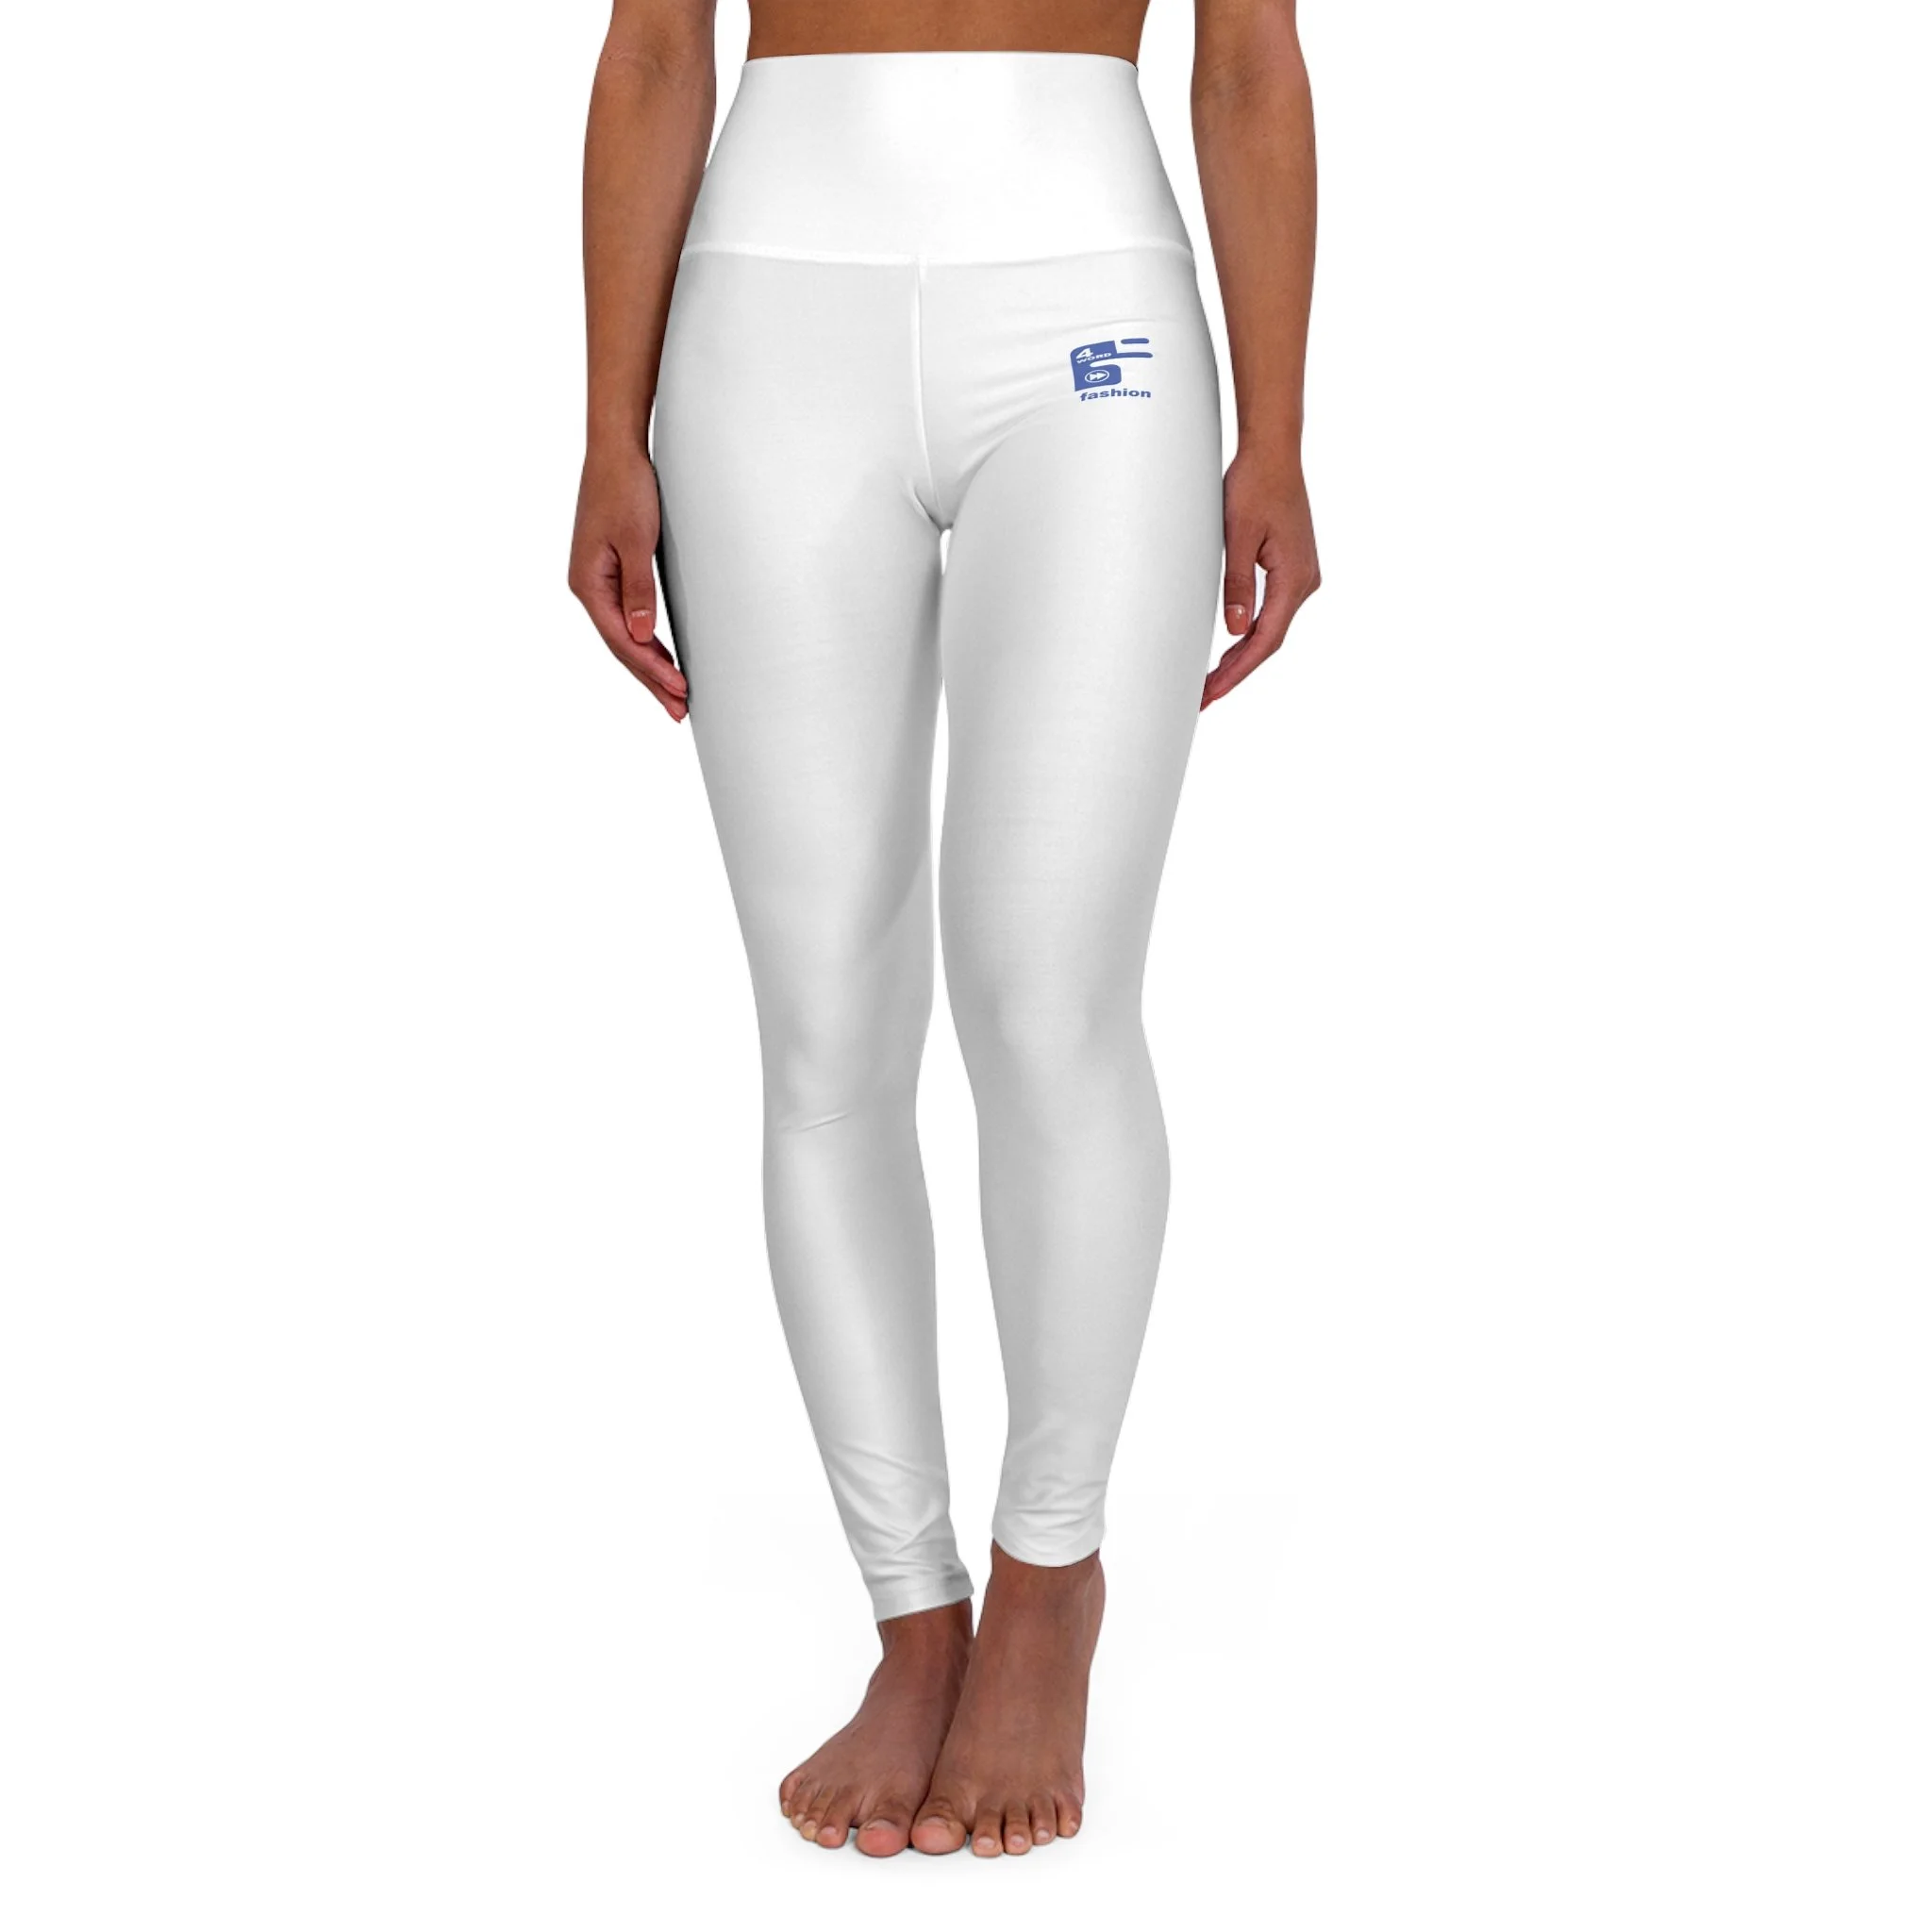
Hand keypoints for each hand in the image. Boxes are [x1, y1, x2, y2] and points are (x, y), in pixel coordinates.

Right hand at [568, 444, 687, 722]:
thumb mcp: (635, 540)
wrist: (616, 450)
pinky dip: (645, 641)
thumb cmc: (625, 488)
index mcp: (588, 583)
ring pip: (624, 635)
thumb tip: (641, 635)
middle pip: (622, 646)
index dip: (652, 670)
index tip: (680, 690)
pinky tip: (658, 655)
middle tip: (679, 711)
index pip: (623, 641)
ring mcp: (598, 580)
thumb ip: (639, 589)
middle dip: (651, 679)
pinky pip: (627, 618)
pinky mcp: (611, 571)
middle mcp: (588, 586)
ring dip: (649, 665)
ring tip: (674, 694)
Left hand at [1204, 452, 1320, 709]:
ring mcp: (1301, 575)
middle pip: (1269, 641)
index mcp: (1294, 578)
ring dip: (1243, 654)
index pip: (1265, 640)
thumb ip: (1237, 585)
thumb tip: (1237, 630)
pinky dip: (1253, 632)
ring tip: (1213, 679)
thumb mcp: (1237, 537)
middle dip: (1237, 671)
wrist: (1274, 453)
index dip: (1238, 671)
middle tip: (1204, 695)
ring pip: (1272, 627)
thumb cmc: (1254, 485)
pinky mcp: (1293, 567)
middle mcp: (1304, 581)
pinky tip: (1234, 645)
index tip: (1213, 692)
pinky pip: (1273, 610)